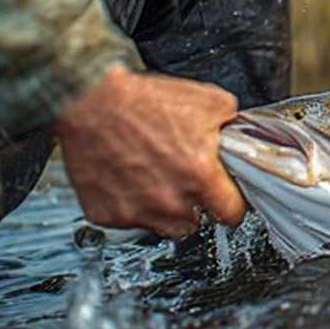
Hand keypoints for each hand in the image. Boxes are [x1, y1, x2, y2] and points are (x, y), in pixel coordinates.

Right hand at [53, 66, 245, 237]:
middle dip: (195, 204)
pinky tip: (129, 178)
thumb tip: (239, 137)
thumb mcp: (207, 100)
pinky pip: (129, 221)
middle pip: (197, 223)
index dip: (231, 203)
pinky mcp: (107, 215)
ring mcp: (137, 212)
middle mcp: (170, 200)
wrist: (90, 100)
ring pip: (164, 227)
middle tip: (183, 178)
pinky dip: (132, 204)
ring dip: (165, 210)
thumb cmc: (143, 101)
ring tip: (155, 178)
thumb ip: (231, 125)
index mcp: (199, 175)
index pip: (232, 213)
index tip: (226, 197)